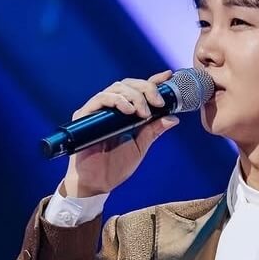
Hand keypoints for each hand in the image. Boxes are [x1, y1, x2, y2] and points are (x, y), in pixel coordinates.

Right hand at [62, 70, 179, 196]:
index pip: (138, 90)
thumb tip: (174, 118)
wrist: (97, 183)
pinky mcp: (85, 116)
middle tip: (158, 103)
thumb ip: (154, 130)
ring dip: (134, 96)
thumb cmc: (116, 166)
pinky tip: (128, 110)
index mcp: (125, 113)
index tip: (167, 76)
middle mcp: (111, 108)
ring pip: (116, 88)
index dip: (153, 81)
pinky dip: (116, 100)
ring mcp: (97, 110)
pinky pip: (100, 99)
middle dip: (146, 89)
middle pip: (128, 84)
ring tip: (143, 112)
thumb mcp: (141, 146)